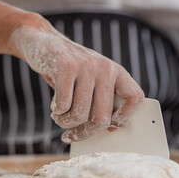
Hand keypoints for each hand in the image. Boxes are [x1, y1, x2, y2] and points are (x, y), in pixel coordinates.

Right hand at [10, 17, 143, 142]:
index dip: (125, 118)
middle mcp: (106, 68)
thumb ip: (101, 101)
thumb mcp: (92, 81)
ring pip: (80, 115)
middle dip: (84, 132)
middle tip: (72, 134)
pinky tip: (54, 106)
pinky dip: (56, 112)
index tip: (109, 128)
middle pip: (102, 118)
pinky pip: (63, 105)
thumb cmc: (70, 73)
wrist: (43, 43)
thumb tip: (106, 132)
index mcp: (117, 72)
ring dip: (66, 123)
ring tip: (60, 117)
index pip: (135, 98)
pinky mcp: (66, 65)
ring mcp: (87, 66)